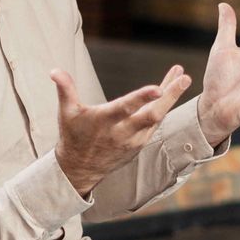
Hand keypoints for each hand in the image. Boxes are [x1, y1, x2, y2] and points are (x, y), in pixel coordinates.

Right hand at [51, 66, 189, 195]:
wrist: (80, 168)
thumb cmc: (73, 136)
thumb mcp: (66, 113)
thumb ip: (65, 89)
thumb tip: (54, 70)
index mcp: (105, 122)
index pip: (126, 107)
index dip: (142, 97)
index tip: (159, 87)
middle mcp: (123, 132)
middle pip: (152, 114)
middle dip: (170, 96)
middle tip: (185, 78)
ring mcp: (134, 140)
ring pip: (158, 118)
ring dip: (171, 97)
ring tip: (182, 77)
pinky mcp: (140, 144)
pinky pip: (156, 123)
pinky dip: (164, 108)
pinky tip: (171, 92)